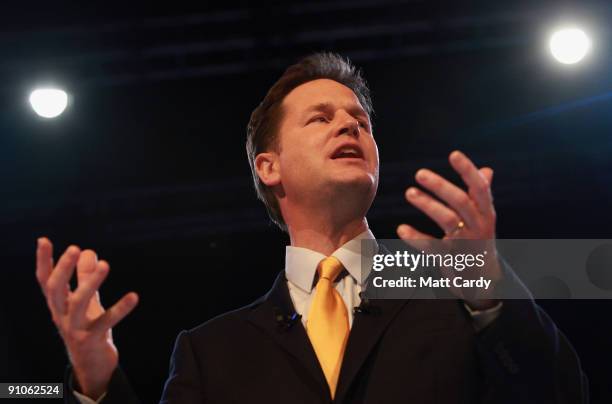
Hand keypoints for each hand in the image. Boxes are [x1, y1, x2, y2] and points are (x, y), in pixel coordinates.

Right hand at [36, 237, 138, 398]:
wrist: (91, 365)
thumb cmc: (87, 328)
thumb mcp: (85, 302)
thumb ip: (84, 278)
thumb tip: (88, 250)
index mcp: (58, 305)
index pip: (45, 280)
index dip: (43, 261)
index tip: (44, 239)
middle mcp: (62, 315)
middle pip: (55, 290)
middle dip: (63, 269)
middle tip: (74, 248)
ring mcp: (75, 329)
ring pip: (79, 303)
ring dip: (91, 282)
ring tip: (105, 264)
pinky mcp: (92, 340)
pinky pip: (106, 322)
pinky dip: (120, 309)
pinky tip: (134, 296)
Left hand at [396, 150, 501, 309]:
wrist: (484, 281)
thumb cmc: (480, 242)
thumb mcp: (485, 219)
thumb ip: (483, 196)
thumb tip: (487, 170)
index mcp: (486, 213)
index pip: (481, 188)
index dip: (468, 171)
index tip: (454, 154)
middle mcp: (479, 226)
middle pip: (461, 202)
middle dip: (441, 186)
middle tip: (420, 173)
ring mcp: (465, 243)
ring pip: (447, 221)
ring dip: (428, 205)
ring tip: (409, 192)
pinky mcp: (451, 259)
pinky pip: (432, 247)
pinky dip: (416, 238)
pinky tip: (401, 229)